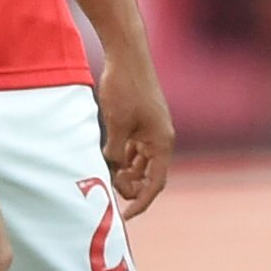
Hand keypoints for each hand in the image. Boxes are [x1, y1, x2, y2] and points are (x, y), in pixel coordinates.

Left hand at [96, 52, 173, 215]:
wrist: (127, 54)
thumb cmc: (124, 88)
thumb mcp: (116, 125)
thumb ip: (115, 153)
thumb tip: (112, 171)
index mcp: (162, 142)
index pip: (155, 183)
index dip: (141, 202)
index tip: (126, 215)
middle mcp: (161, 138)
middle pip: (150, 175)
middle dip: (132, 185)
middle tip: (111, 186)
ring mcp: (152, 130)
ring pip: (142, 162)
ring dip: (127, 172)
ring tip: (108, 173)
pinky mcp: (142, 121)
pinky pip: (136, 148)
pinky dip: (124, 157)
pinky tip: (110, 157)